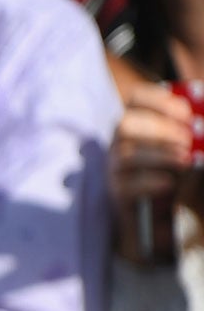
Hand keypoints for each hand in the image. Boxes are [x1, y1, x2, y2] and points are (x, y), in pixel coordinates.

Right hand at [110, 77, 197, 205]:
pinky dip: (150, 182)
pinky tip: (170, 183)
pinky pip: (126, 185)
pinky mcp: (117, 192)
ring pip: (125, 155)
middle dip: (159, 129)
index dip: (160, 102)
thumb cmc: (180, 170)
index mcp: (138, 121)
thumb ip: (195, 133)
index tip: (188, 114)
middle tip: (188, 139)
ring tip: (185, 160)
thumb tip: (200, 122)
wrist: (167, 211)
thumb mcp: (191, 146)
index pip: (136, 99)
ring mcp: (115, 167)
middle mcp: (120, 141)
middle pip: (125, 125)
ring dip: (159, 155)